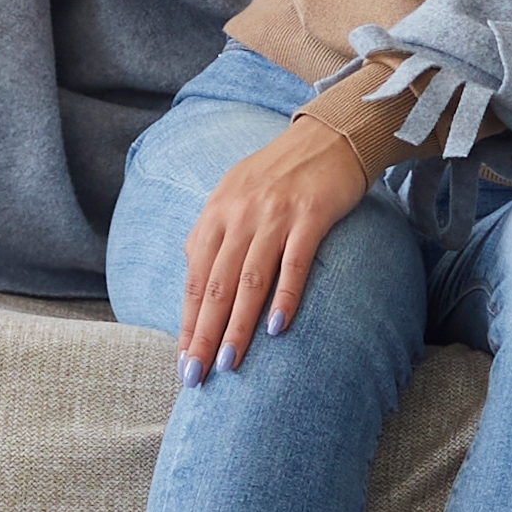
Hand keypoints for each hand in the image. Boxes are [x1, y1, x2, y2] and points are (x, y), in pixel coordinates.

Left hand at [169, 111, 376, 375]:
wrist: (328, 135)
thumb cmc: (279, 174)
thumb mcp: (235, 197)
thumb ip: (215, 238)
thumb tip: (198, 288)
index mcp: (216, 214)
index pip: (196, 279)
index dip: (188, 323)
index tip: (183, 362)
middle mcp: (239, 215)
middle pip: (217, 286)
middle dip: (204, 335)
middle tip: (197, 376)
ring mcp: (274, 215)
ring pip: (249, 280)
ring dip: (237, 325)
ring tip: (229, 363)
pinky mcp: (310, 215)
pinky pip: (294, 262)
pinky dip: (284, 296)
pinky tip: (276, 327)